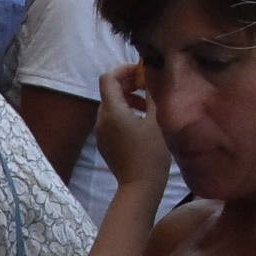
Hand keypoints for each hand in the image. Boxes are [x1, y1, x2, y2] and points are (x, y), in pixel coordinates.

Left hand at [94, 62, 169, 190]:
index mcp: (112, 111)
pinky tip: (140, 120)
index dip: (124, 69)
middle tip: (148, 85)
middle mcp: (100, 119)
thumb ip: (152, 95)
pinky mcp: (103, 142)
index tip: (142, 71)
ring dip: (127, 98)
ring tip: (147, 104)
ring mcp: (100, 132)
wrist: (139, 185)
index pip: (108, 78)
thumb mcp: (156, 120)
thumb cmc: (151, 153)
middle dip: (128, 83)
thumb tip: (152, 77)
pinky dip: (123, 113)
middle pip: (109, 91)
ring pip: (110, 105)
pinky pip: (110, 120)